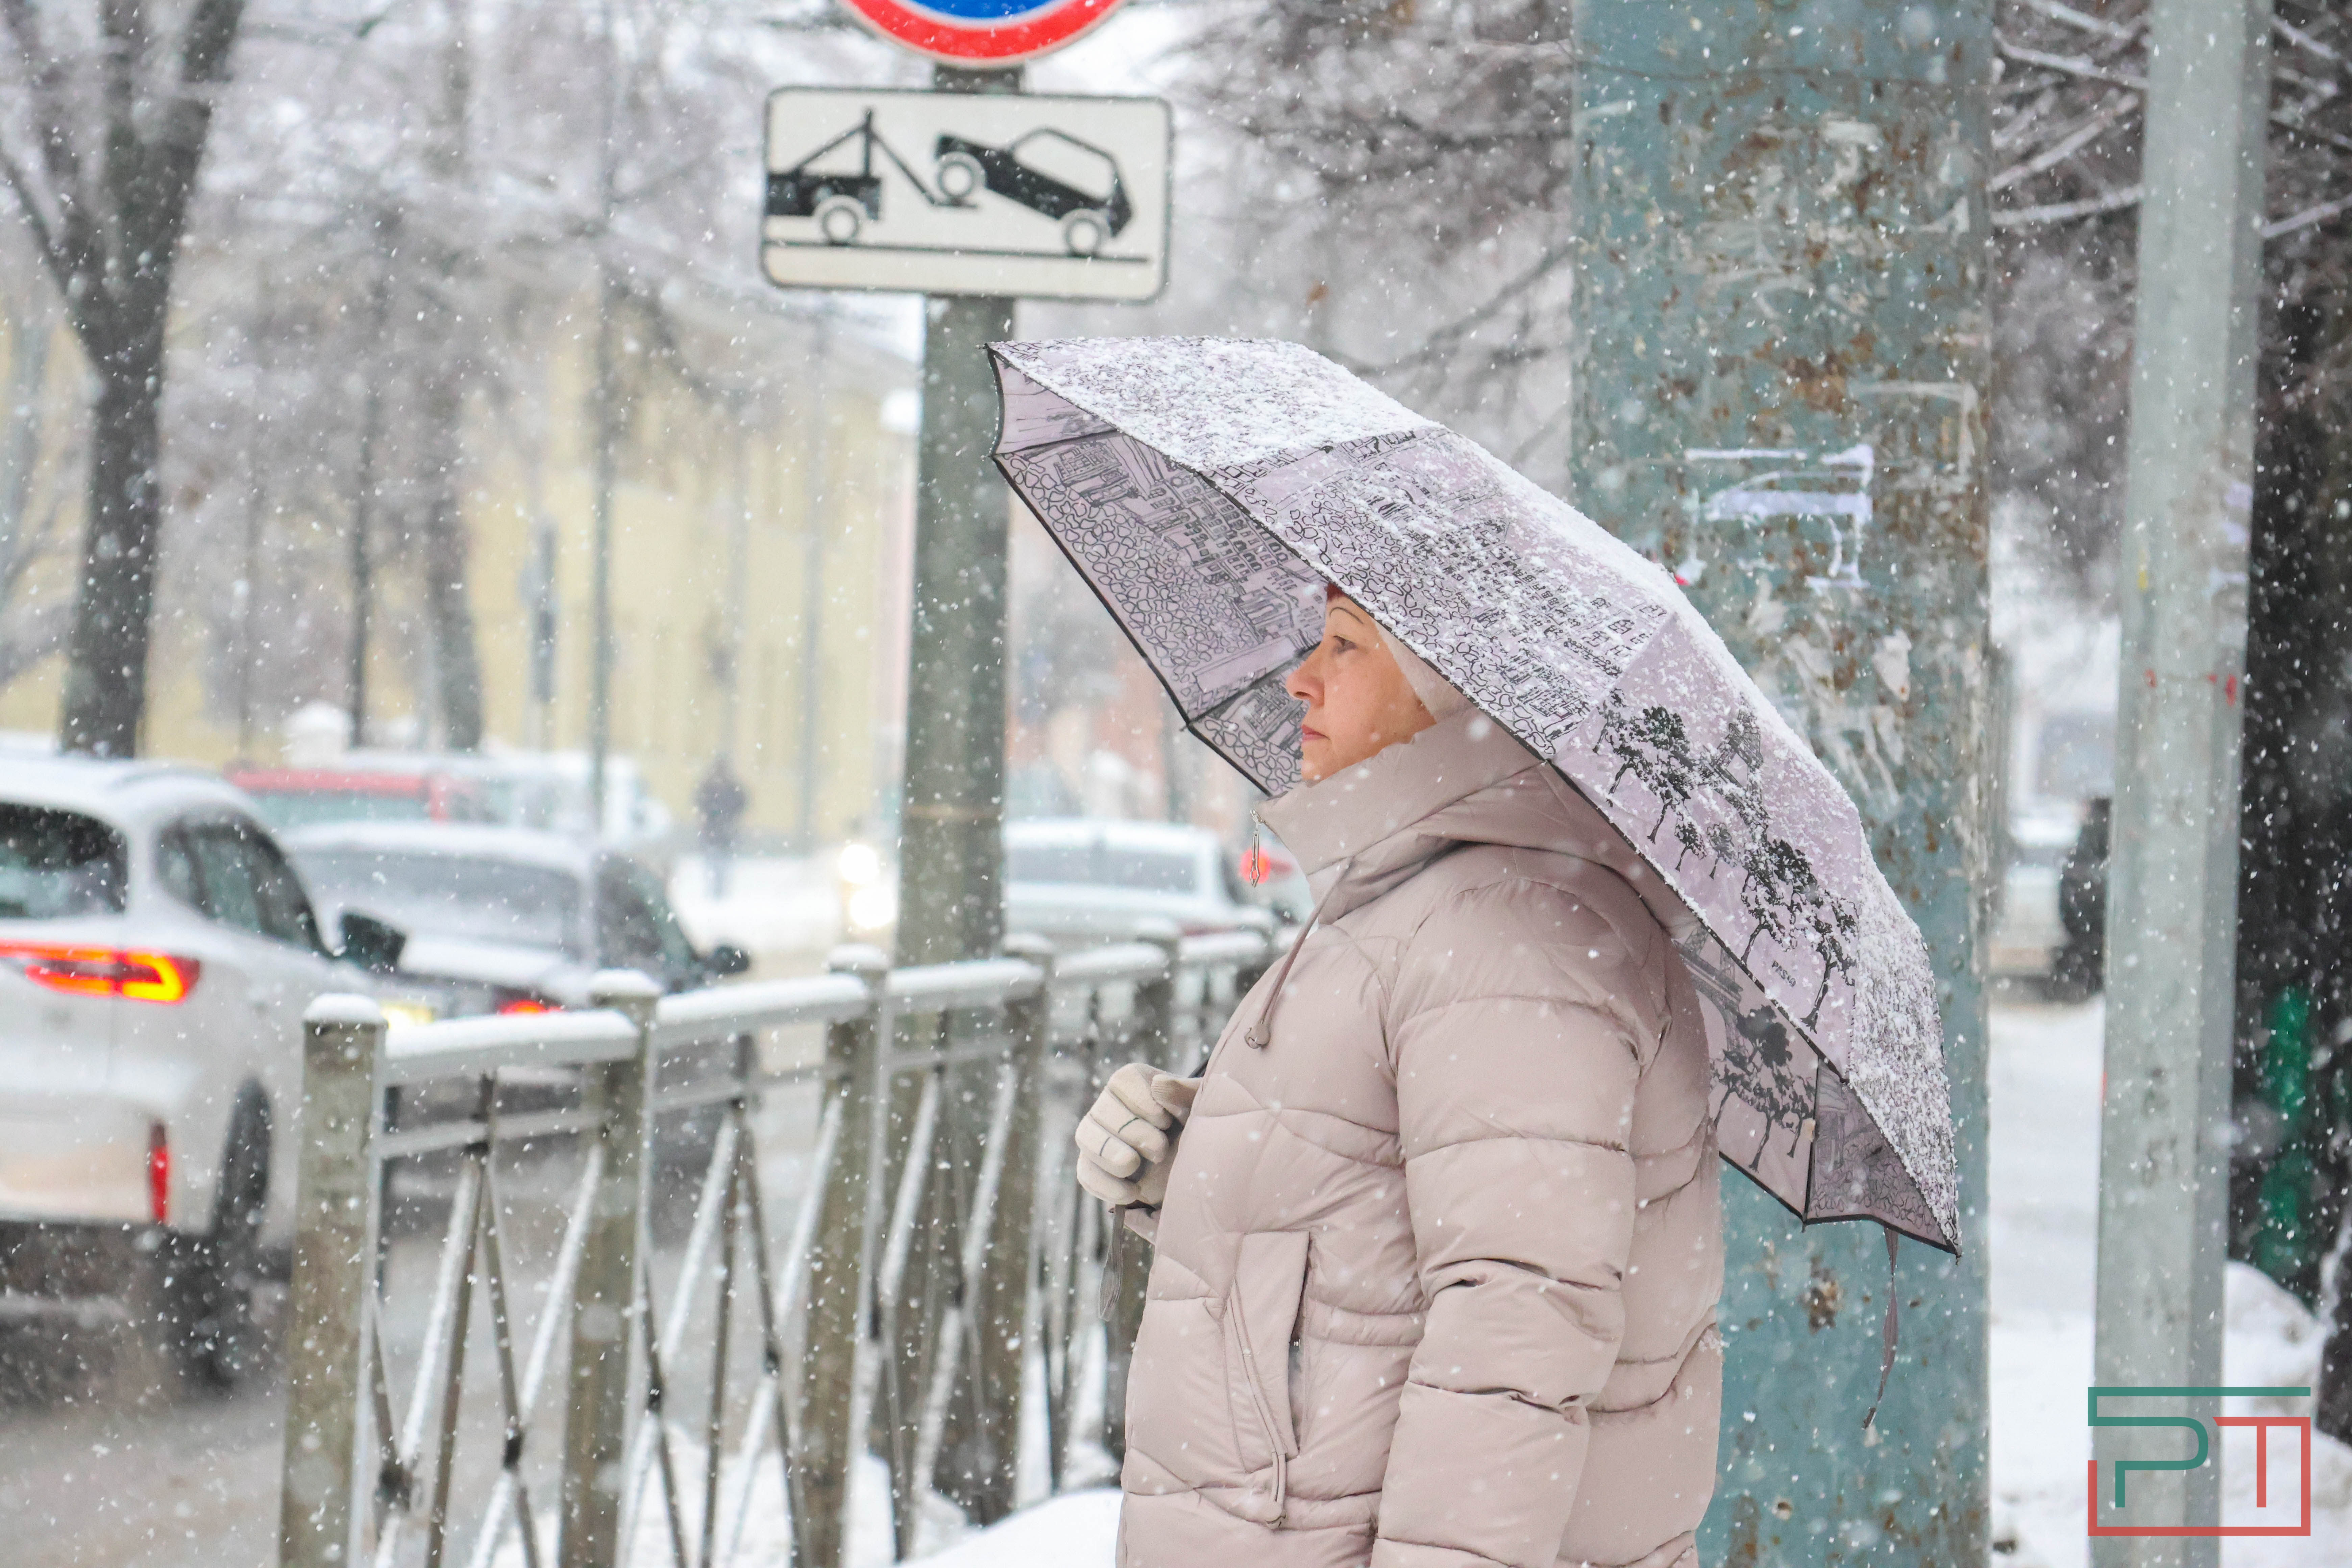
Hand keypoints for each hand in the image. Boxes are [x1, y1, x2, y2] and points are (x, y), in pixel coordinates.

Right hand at [1075, 1063, 1198, 1208]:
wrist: (1196, 1166)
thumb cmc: (1199, 1129)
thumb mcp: (1202, 1108)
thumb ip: (1187, 1091)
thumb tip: (1159, 1083)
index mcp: (1135, 1083)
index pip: (1123, 1081)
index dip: (1144, 1103)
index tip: (1167, 1121)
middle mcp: (1110, 1105)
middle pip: (1101, 1109)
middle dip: (1132, 1132)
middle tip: (1160, 1149)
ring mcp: (1098, 1137)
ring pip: (1085, 1137)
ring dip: (1110, 1154)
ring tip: (1134, 1166)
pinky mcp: (1094, 1167)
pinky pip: (1085, 1173)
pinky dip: (1105, 1185)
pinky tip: (1131, 1192)